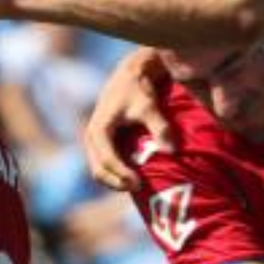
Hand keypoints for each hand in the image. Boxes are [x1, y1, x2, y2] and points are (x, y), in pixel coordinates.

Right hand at [82, 48, 173, 191]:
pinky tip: (132, 176)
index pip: (107, 159)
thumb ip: (159, 127)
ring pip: (98, 170)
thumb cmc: (139, 90)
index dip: (122, 174)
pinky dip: (115, 173)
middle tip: (139, 188)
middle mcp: (92, 136)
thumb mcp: (149, 106)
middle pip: (98, 170)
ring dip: (115, 180)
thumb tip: (172, 151)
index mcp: (99, 129)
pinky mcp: (100, 142)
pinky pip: (103, 164)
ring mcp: (94, 140)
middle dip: (116, 182)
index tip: (140, 183)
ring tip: (137, 185)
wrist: (129, 75)